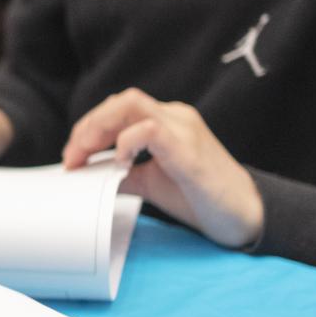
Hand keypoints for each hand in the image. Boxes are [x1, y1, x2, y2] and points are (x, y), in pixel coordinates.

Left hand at [61, 90, 264, 248]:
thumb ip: (122, 173)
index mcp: (167, 121)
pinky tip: (120, 163)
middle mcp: (175, 117)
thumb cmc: (200, 197)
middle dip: (88, 126)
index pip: (119, 108)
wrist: (244, 215)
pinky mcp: (189, 150)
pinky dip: (126, 142)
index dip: (89, 128)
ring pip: (131, 105)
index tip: (72, 158)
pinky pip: (150, 130)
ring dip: (99, 129)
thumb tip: (87, 173)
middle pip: (121, 101)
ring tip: (86, 157)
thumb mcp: (150, 182)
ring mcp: (184, 129)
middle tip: (72, 158)